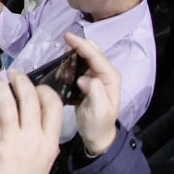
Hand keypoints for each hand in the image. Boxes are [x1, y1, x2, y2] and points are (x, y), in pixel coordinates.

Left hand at [0, 71, 62, 173]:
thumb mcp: (41, 162)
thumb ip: (38, 139)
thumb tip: (28, 116)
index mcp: (49, 143)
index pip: (53, 106)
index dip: (44, 90)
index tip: (35, 85)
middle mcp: (33, 139)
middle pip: (30, 99)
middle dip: (21, 82)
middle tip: (13, 74)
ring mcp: (12, 141)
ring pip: (7, 103)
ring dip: (1, 88)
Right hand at [67, 32, 120, 155]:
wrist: (97, 136)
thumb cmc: (98, 125)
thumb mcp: (99, 110)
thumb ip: (95, 91)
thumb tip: (84, 78)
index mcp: (110, 79)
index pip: (97, 58)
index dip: (83, 46)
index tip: (68, 37)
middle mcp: (105, 75)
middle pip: (93, 53)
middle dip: (80, 45)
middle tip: (64, 40)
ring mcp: (97, 78)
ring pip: (86, 58)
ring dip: (75, 52)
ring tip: (62, 50)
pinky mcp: (88, 82)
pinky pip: (80, 66)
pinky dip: (72, 61)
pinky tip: (63, 61)